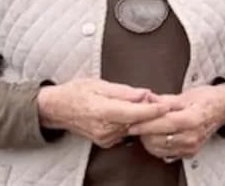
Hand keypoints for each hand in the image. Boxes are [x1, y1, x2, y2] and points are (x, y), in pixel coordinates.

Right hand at [36, 78, 172, 147]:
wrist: (57, 109)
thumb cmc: (76, 92)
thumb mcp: (100, 84)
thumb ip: (125, 91)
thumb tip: (144, 94)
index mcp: (103, 111)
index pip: (135, 113)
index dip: (153, 110)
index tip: (167, 105)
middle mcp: (105, 128)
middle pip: (137, 121)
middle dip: (151, 111)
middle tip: (163, 100)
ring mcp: (105, 137)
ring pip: (133, 127)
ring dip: (141, 116)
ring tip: (145, 102)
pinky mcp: (106, 142)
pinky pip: (125, 131)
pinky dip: (131, 122)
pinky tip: (131, 112)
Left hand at [129, 84, 224, 159]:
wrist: (222, 108)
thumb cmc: (206, 99)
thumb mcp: (186, 94)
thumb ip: (164, 100)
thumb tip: (147, 100)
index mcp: (192, 119)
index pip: (163, 124)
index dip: (145, 124)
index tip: (132, 122)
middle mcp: (192, 136)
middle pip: (158, 139)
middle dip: (144, 131)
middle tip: (137, 121)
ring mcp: (191, 146)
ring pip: (159, 149)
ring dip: (148, 139)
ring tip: (145, 127)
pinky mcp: (189, 153)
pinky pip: (165, 154)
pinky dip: (156, 146)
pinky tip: (154, 135)